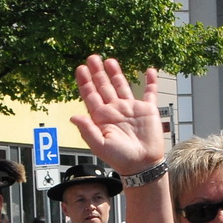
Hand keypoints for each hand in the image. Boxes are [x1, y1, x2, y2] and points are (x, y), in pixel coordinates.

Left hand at [68, 56, 165, 175]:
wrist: (142, 165)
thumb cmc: (120, 158)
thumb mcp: (100, 145)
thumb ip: (87, 130)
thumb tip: (73, 116)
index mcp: (102, 118)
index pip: (91, 96)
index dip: (85, 82)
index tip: (80, 68)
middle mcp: (115, 110)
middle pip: (104, 87)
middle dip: (98, 72)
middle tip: (92, 57)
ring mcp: (131, 109)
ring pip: (122, 86)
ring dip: (116, 73)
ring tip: (109, 60)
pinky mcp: (147, 110)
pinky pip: (149, 92)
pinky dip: (150, 81)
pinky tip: (148, 70)